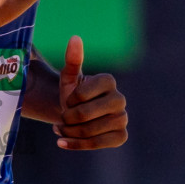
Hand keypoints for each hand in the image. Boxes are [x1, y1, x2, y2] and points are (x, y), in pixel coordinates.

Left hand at [54, 36, 127, 150]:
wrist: (79, 114)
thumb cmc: (74, 94)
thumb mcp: (69, 77)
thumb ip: (72, 60)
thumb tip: (75, 38)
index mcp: (109, 80)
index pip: (81, 94)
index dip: (68, 100)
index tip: (68, 99)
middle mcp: (120, 98)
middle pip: (84, 115)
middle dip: (67, 119)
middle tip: (62, 118)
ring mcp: (123, 118)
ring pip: (88, 131)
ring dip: (68, 132)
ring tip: (61, 128)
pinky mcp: (121, 136)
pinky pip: (97, 144)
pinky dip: (76, 145)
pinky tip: (62, 142)